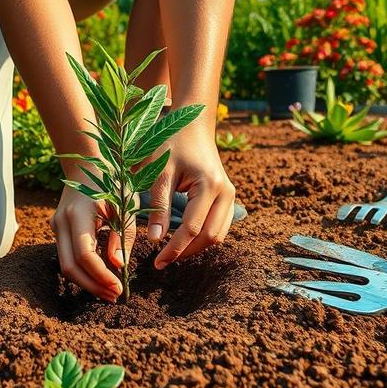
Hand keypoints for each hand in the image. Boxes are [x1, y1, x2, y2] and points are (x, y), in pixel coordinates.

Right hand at [50, 176, 137, 301]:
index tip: (119, 288)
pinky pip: (67, 257)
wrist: (87, 164)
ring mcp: (56, 227)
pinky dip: (84, 271)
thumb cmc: (112, 183)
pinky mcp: (58, 231)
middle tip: (114, 297)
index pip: (84, 255)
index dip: (101, 276)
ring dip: (87, 281)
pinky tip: (101, 278)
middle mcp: (61, 222)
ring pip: (66, 265)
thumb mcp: (125, 206)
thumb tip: (118, 266)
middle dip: (92, 285)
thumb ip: (123, 236)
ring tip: (110, 291)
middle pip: (70, 267)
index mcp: (78, 214)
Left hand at [146, 129, 235, 268]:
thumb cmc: (171, 143)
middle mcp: (226, 192)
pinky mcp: (228, 197)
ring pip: (218, 235)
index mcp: (209, 185)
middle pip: (210, 237)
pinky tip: (183, 240)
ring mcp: (230, 195)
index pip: (192, 228)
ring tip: (171, 252)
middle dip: (186, 252)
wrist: (192, 125)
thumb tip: (155, 240)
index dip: (174, 248)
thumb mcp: (159, 172)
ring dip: (196, 247)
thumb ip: (158, 205)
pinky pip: (220, 226)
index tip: (156, 262)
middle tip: (162, 261)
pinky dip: (203, 237)